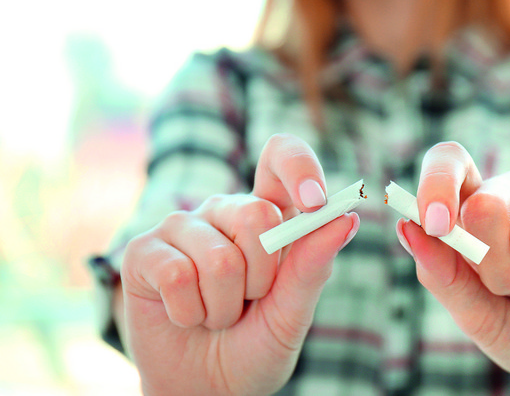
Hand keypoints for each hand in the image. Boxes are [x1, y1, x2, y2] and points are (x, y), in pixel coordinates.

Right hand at [120, 134, 358, 394]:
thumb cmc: (255, 346)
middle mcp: (225, 211)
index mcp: (268, 215)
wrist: (208, 389)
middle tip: (250, 301)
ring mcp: (181, 227)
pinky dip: (190, 312)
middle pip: (258, 215)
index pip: (282, 157)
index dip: (299, 167)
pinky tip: (186, 316)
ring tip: (216, 316)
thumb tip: (346, 217)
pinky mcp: (143, 251)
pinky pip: (177, 274)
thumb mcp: (292, 313)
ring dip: (224, 306)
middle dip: (263, 278)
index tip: (314, 202)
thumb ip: (313, 265)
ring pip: (219, 258)